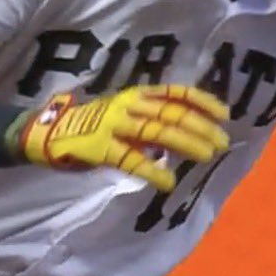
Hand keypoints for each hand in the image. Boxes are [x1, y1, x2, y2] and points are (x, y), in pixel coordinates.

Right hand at [17, 85, 229, 191]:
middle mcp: (128, 105)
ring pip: (157, 131)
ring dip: (185, 143)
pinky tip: (168, 182)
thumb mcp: (125, 114)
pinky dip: (152, 171)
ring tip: (206, 156)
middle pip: (171, 113)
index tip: (224, 113)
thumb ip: (151, 121)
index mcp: (136, 95)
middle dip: (200, 127)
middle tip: (221, 142)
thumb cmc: (94, 124)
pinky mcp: (101, 147)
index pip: (175, 93)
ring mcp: (114, 124)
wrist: (50, 132)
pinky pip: (131, 159)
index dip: (201, 101)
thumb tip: (186, 134)